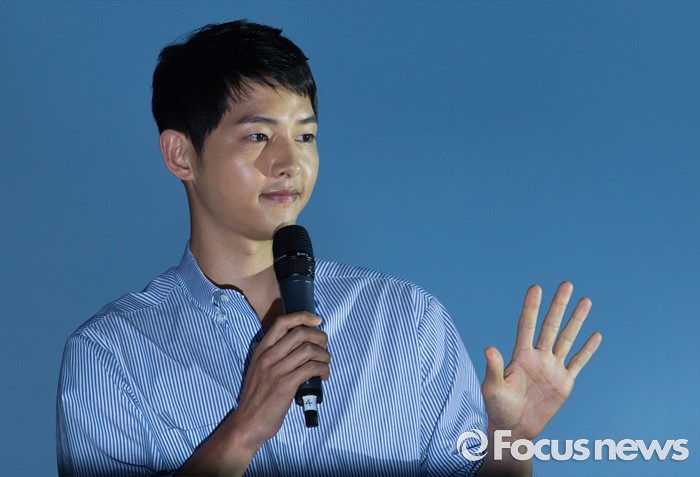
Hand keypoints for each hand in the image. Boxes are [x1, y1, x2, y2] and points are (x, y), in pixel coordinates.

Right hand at [175, 311, 329, 475]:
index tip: (317, 320)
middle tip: (324, 346)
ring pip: (309, 350)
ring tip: (325, 363)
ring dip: (324, 355)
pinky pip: (312, 368)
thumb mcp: (259, 368)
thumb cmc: (257, 396)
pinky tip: (323, 376)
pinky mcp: (286, 384)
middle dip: (319, 336)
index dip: (303, 316)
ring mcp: (277, 370)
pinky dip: (323, 369)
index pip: (282, 322)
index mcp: (261, 349)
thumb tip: (301, 345)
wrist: (248, 422)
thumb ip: (274, 355)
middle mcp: (268, 356)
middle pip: (300, 332)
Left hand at [481, 282, 601, 440]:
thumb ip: (493, 368)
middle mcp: (538, 357)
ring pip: (567, 338)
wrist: (513, 429)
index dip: (531, 307)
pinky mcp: (564, 383)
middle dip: (559, 305)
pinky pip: (578, 363)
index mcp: (520, 356)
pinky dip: (587, 349)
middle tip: (566, 284)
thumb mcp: (492, 389)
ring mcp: (552, 368)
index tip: (536, 287)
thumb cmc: (498, 409)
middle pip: (550, 326)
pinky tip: (596, 334)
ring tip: (586, 300)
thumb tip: (489, 348)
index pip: (527, 326)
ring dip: (577, 320)